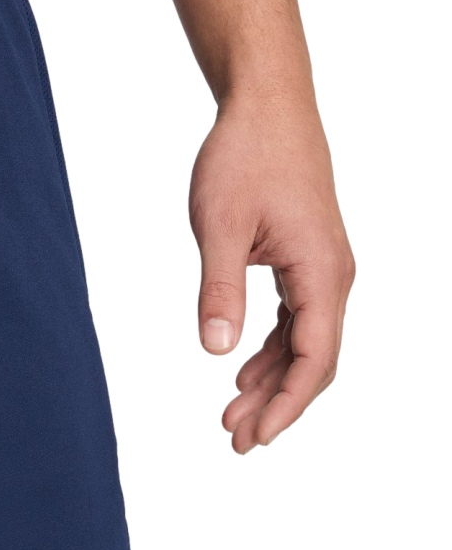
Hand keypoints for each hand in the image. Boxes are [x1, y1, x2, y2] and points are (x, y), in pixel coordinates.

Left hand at [189, 90, 354, 454]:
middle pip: (313, 361)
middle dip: (278, 407)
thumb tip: (217, 352)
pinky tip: (241, 377)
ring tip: (231, 420)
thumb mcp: (218, 227)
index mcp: (320, 271)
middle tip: (236, 445)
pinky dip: (270, 354)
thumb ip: (218, 291)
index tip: (258, 439)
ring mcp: (323, 269)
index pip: (312, 358)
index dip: (286, 406)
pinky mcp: (307, 260)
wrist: (266, 104)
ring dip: (270, 385)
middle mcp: (333, 275)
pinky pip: (296, 322)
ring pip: (304, 345)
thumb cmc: (242, 157)